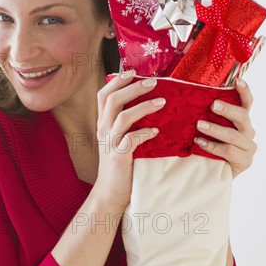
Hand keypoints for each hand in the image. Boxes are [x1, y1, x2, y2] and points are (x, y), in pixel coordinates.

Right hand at [93, 70, 164, 209]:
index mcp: (103, 124)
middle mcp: (103, 130)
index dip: (116, 80)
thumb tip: (145, 103)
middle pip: (113, 100)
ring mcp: (110, 143)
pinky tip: (156, 132)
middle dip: (134, 87)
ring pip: (123, 116)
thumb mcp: (118, 140)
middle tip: (154, 82)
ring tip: (162, 102)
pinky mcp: (118, 157)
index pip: (103, 95)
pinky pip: (131, 139)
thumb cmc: (119, 165)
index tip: (132, 71)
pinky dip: (145, 133)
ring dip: (144, 106)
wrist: (110, 193)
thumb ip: (125, 123)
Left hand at [194, 78, 256, 178]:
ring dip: (215, 129)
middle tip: (212, 105)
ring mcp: (248, 146)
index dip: (244, 91)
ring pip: (233, 135)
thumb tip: (192, 97)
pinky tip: (200, 142)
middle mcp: (248, 131)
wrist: (214, 173)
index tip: (237, 80)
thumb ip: (209, 116)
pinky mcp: (245, 161)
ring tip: (199, 125)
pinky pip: (229, 151)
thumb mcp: (210, 128)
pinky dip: (213, 146)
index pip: (247, 103)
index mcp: (241, 120)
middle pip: (242, 116)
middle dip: (227, 109)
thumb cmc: (210, 146)